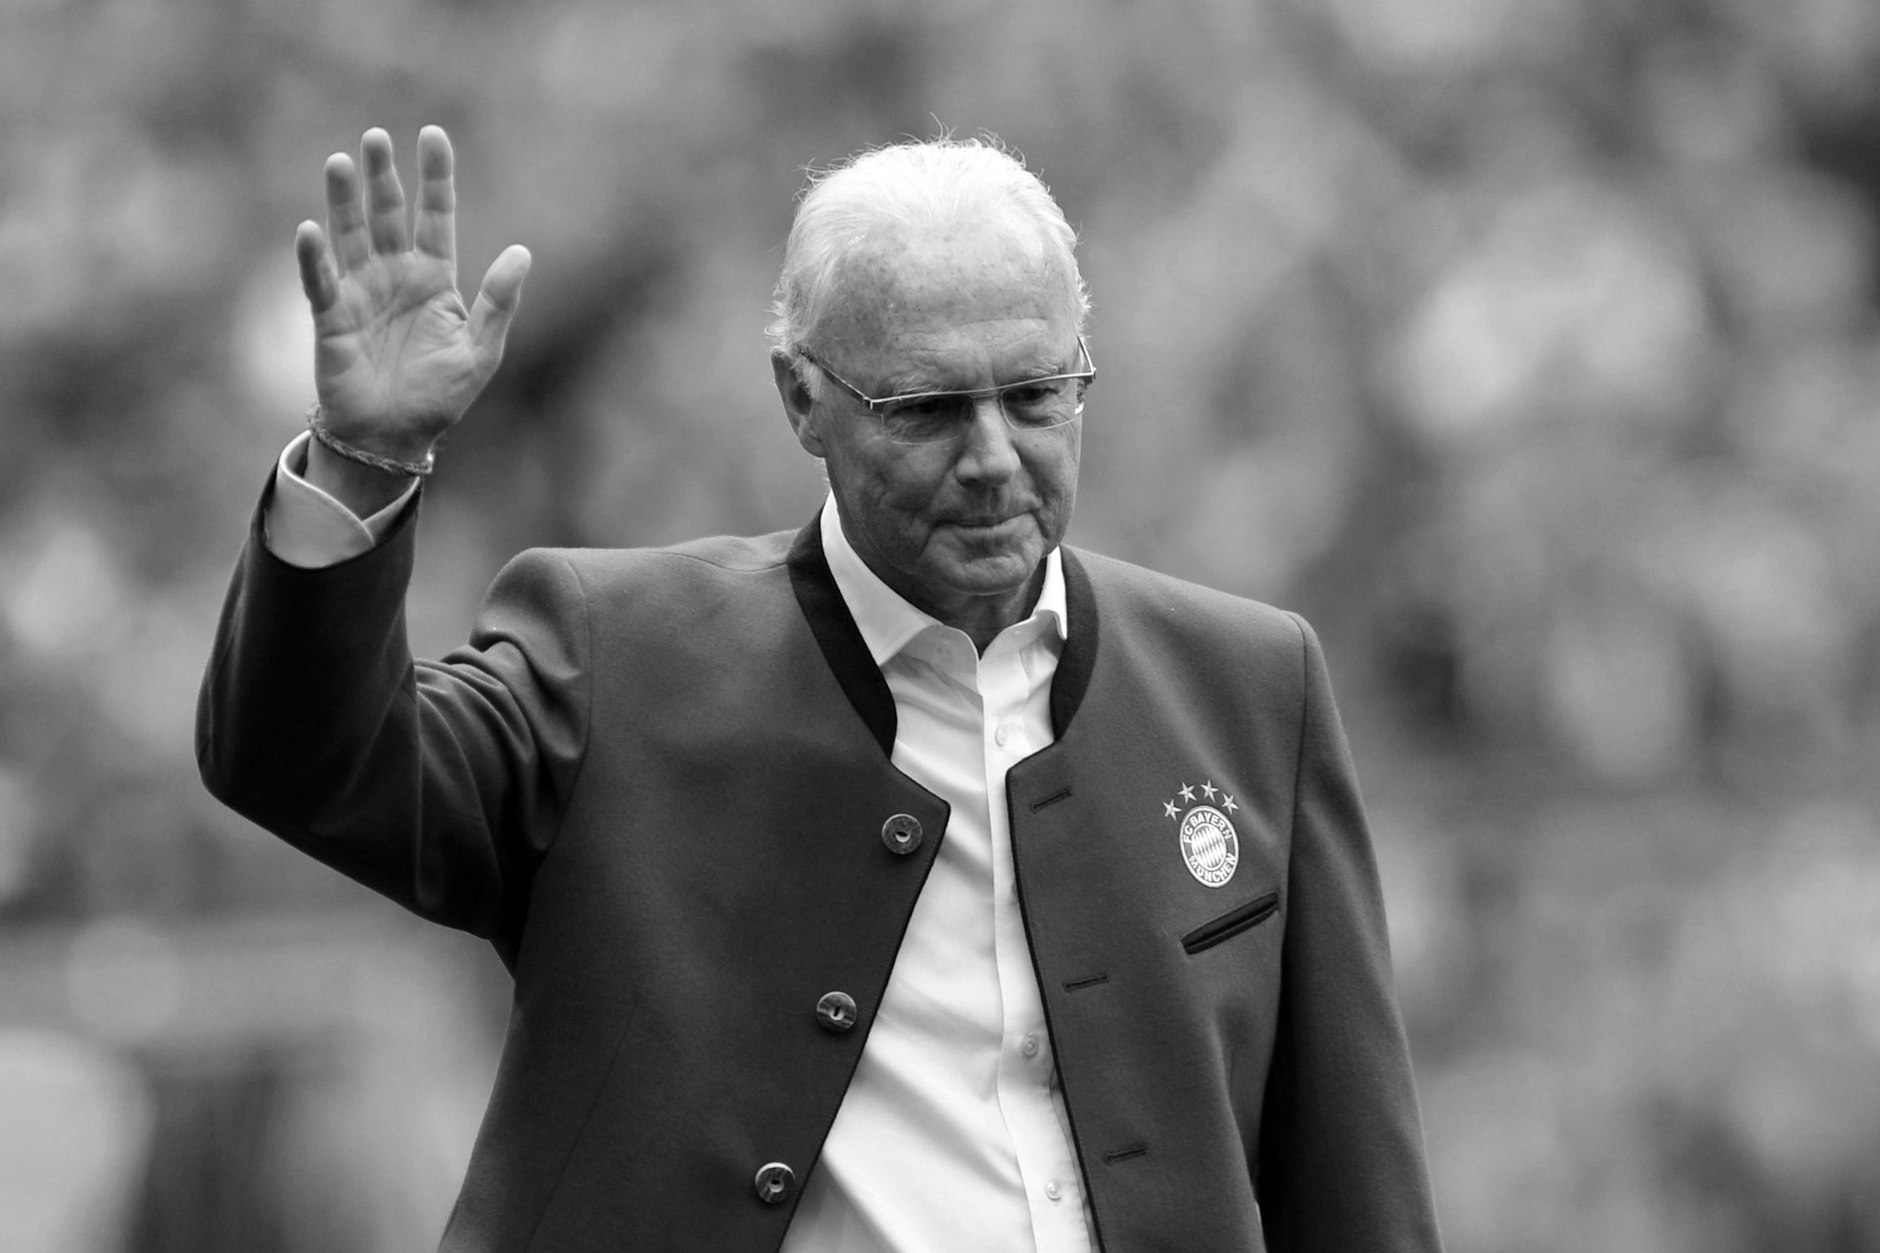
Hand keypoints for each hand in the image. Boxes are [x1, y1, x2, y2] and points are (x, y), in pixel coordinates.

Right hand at [296, 126, 529, 470]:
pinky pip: (319, 281)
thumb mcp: (481, 350)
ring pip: (350, 235)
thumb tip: (523, 251)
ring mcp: (360, 292)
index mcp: (435, 278)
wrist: (395, 437)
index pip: (436, 216)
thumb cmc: (440, 396)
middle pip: (387, 215)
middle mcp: (394, 275)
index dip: (435, 177)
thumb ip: (498, 301)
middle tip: (376, 137)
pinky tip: (309, 229)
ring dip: (344, 201)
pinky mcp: (331, 317)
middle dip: (382, 177)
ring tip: (342, 162)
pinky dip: (314, 257)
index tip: (432, 135)